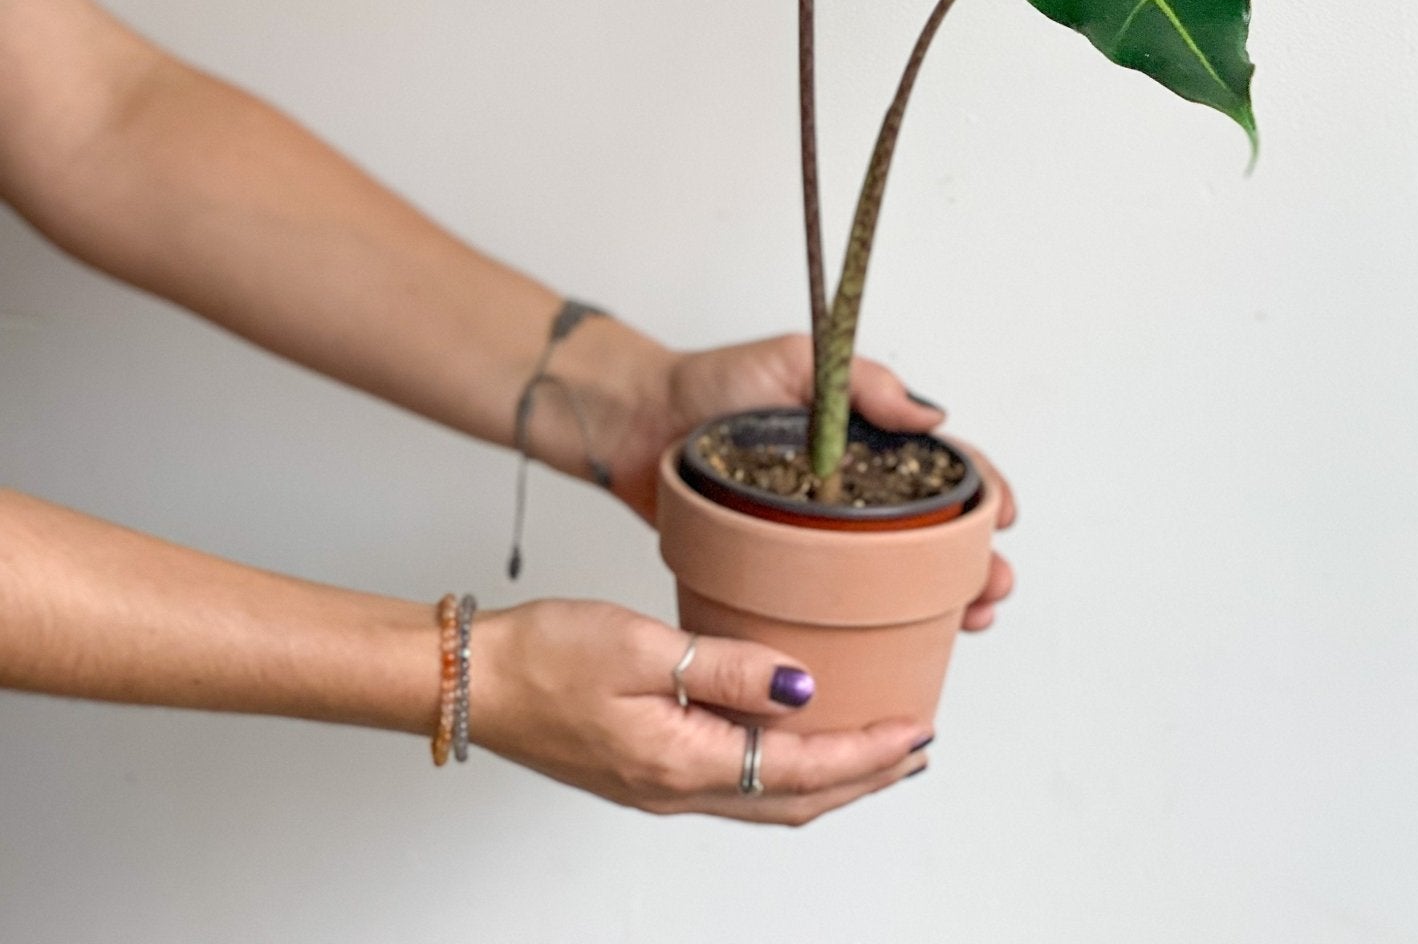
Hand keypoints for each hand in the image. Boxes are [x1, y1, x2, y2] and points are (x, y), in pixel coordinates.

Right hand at [472, 599, 930, 821]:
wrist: (470, 682)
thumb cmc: (544, 657)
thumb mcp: (640, 648)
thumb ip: (726, 667)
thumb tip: (804, 687)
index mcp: (683, 764)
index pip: (801, 768)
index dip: (867, 752)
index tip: (918, 729)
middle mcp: (678, 790)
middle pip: (795, 799)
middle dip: (864, 776)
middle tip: (916, 747)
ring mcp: (660, 786)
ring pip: (766, 798)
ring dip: (827, 778)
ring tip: (872, 750)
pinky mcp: (645, 768)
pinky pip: (735, 782)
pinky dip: (781, 768)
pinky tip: (786, 738)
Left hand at [600, 331, 1015, 632]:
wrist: (634, 425)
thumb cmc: (710, 383)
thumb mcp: (794, 363)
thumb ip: (864, 383)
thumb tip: (934, 416)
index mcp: (861, 439)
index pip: (939, 466)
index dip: (980, 490)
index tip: (1000, 516)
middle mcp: (848, 490)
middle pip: (933, 532)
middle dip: (977, 560)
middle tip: (992, 587)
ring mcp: (817, 535)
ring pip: (898, 575)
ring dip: (945, 598)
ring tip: (969, 620)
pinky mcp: (781, 571)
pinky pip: (838, 600)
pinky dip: (879, 625)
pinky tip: (903, 646)